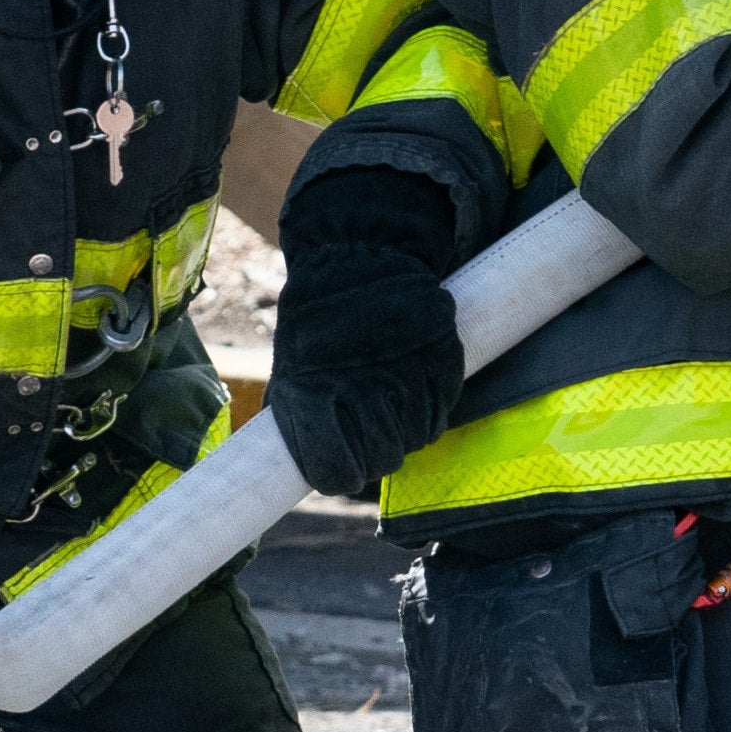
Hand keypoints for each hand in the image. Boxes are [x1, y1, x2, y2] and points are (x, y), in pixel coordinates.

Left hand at [265, 170, 469, 501]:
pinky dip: (430, 412)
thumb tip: (289, 466)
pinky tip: (413, 391)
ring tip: (391, 405)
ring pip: (416, 439)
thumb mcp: (291, 362)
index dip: (339, 477)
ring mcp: (405, 371)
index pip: (332, 471)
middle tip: (370, 437)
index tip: (342, 470)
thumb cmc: (317, 317)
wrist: (362, 254)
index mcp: (312, 389)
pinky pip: (441, 413)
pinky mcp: (441, 358)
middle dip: (376, 456)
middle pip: (382, 460)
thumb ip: (296, 414)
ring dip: (406, 433)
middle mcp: (361, 384)